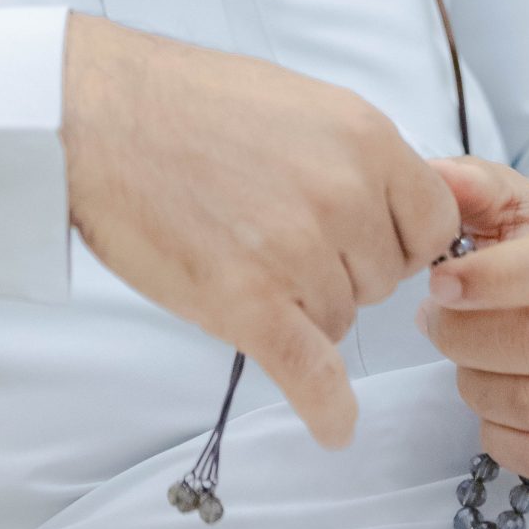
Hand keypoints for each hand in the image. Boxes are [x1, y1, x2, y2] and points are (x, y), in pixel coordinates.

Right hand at [61, 14, 460, 450]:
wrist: (97, 116)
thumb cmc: (185, 102)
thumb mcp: (300, 101)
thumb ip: (358, 154)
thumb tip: (400, 207)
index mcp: (365, 139)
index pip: (431, 223)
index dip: (396, 237)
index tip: (364, 238)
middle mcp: (345, 196)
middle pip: (382, 277)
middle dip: (340, 270)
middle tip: (272, 236)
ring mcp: (298, 252)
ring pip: (338, 319)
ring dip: (301, 310)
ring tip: (238, 261)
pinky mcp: (248, 304)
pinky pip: (310, 374)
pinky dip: (325, 406)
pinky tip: (332, 426)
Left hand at [418, 157, 528, 483]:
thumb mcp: (516, 200)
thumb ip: (473, 186)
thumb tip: (434, 175)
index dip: (493, 281)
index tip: (438, 285)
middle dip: (465, 338)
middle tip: (436, 322)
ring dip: (477, 387)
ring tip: (465, 359)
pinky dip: (505, 440)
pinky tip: (491, 408)